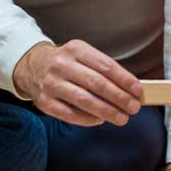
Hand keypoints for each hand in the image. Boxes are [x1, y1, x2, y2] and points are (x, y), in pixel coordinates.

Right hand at [13, 40, 142, 126]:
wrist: (32, 66)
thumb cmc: (66, 63)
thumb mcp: (82, 55)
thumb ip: (103, 69)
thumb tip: (129, 89)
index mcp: (76, 50)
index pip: (105, 66)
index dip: (124, 80)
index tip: (137, 91)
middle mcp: (62, 65)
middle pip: (96, 83)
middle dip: (119, 97)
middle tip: (133, 107)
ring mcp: (51, 84)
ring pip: (84, 100)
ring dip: (107, 111)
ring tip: (122, 118)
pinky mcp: (45, 102)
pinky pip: (70, 114)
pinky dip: (88, 119)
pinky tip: (100, 120)